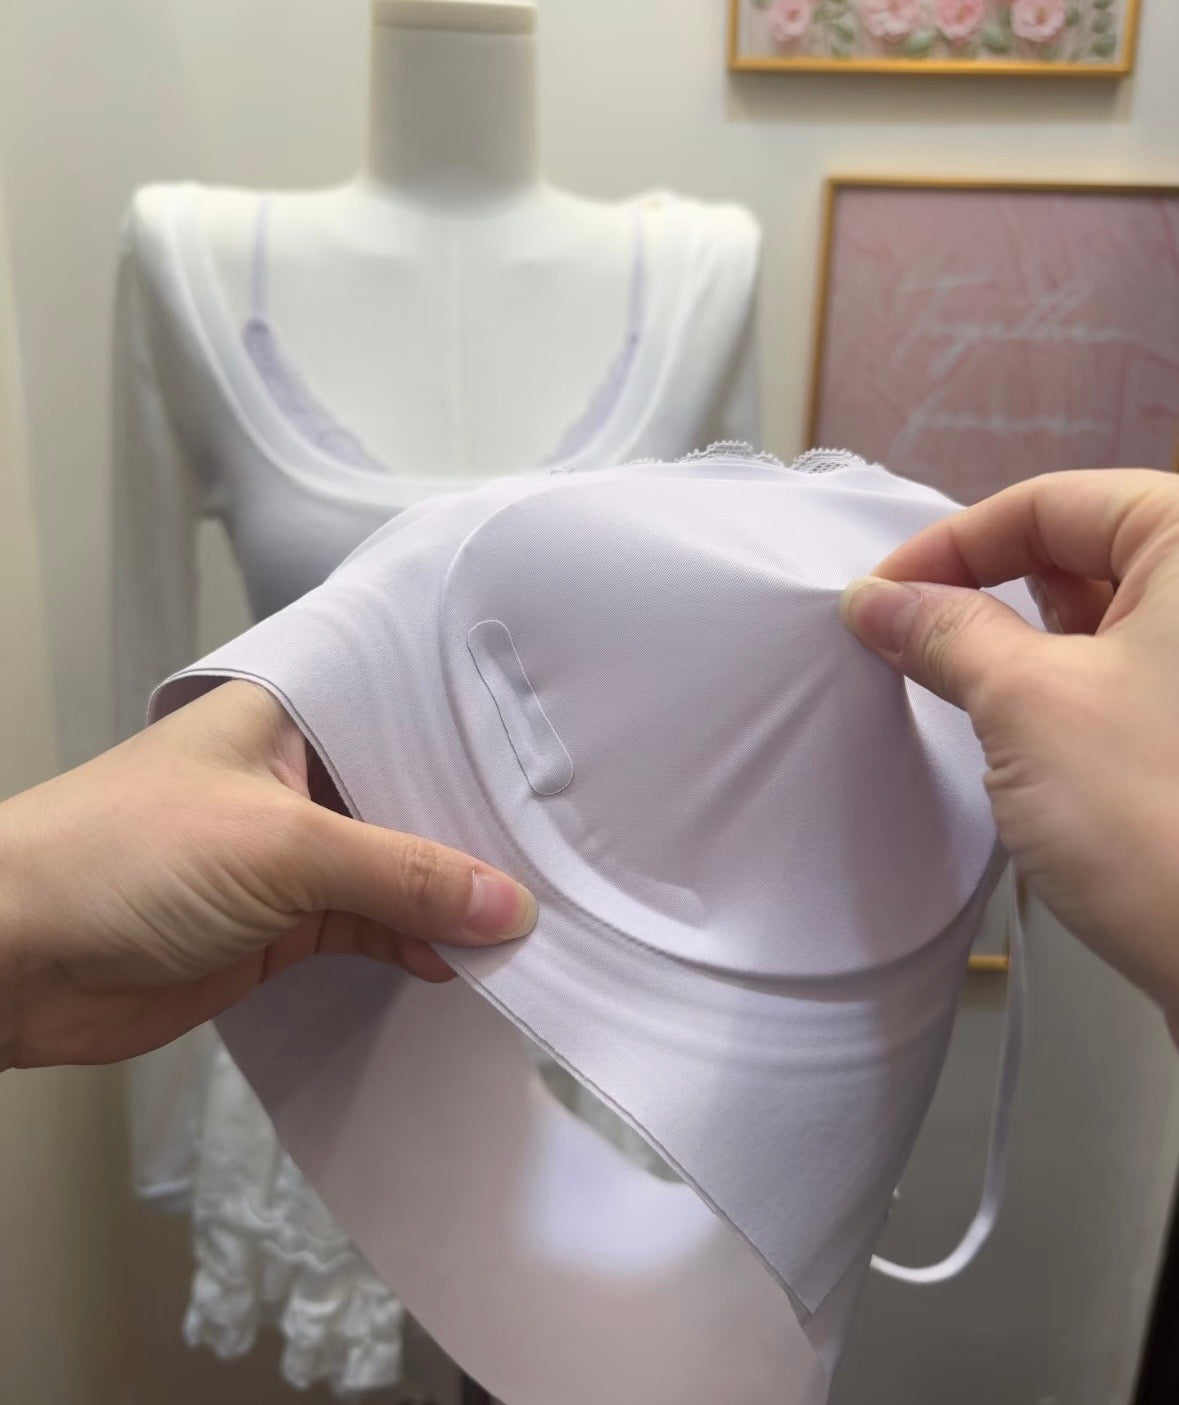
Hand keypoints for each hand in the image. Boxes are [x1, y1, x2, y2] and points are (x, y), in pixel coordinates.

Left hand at [0, 681, 536, 1069]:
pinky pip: (369, 926)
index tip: (561, 764)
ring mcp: (289, 851)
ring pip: (395, 868)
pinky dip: (413, 944)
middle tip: (567, 851)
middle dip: (477, 828)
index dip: (478, 738)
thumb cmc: (122, 858)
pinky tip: (459, 961)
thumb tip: (508, 905)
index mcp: (291, 714)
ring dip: (450, 898)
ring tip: (529, 918)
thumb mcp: (281, 847)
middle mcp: (297, 774)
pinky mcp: (280, 922)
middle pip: (411, 794)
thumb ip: (402, 874)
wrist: (14, 963)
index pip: (408, 710)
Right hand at [840, 468, 1178, 1035]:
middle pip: (1081, 554)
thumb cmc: (1164, 820)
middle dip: (986, 597)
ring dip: (1022, 651)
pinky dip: (1065, 696)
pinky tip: (1025, 744)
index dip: (951, 546)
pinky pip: (1129, 679)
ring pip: (1104, 623)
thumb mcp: (1028, 705)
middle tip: (910, 646)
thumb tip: (879, 601)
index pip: (1052, 503)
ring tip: (962, 696)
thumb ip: (946, 633)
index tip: (882, 597)